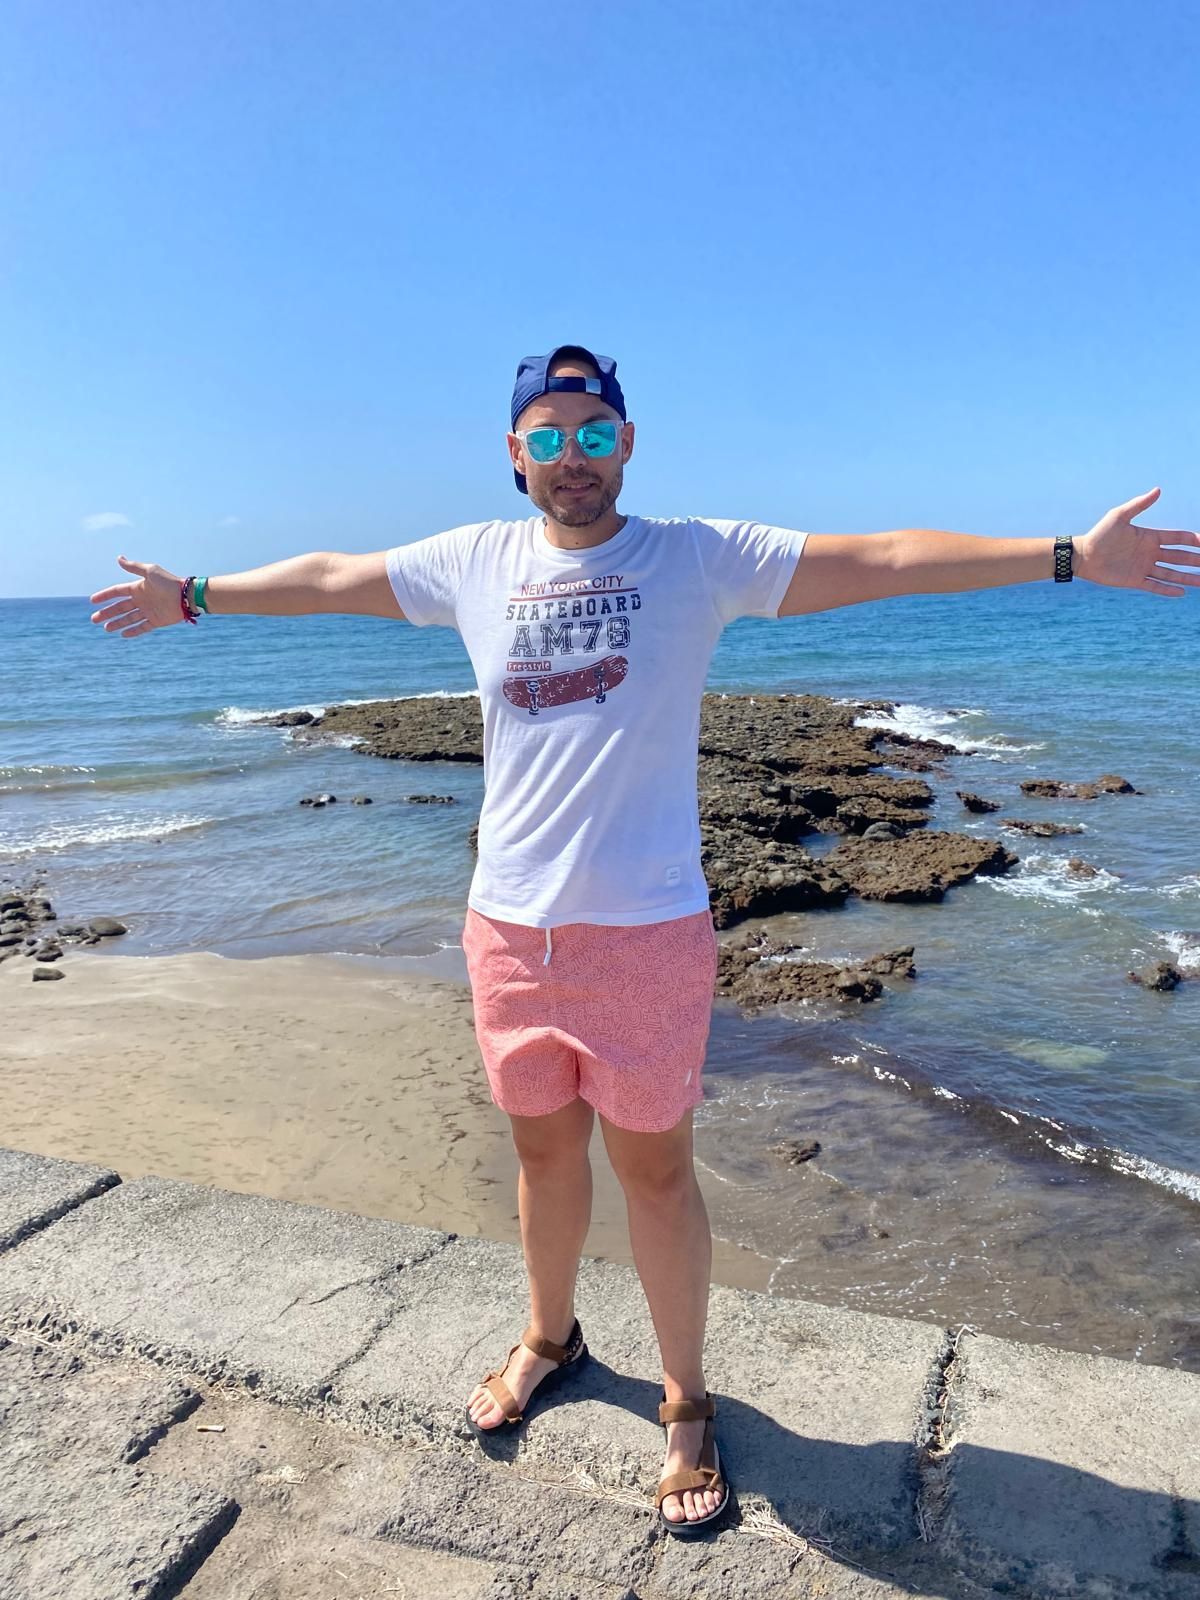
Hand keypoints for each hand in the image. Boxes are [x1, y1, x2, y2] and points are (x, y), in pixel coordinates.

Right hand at [89, 556, 186, 636]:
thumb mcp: (150, 572)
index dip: (105, 595)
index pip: (117, 592)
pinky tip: (123, 634)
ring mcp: (148, 611)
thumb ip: (134, 567)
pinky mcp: (156, 621)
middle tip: (94, 620)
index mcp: (138, 588)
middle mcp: (142, 600)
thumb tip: (119, 558)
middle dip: (107, 613)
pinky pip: (142, 627)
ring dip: (117, 623)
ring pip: (129, 619)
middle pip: (120, 607)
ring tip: (106, 628)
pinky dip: (133, 631)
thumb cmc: (169, 582)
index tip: (92, 600)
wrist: (187, 596)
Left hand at [1076, 488, 1198, 596]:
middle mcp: (1150, 553)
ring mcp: (1143, 567)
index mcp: (1149, 537)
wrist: (1082, 556)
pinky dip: (1168, 589)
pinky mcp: (1134, 580)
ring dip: (1187, 577)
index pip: (1177, 538)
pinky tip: (1182, 592)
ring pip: (1171, 573)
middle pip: (1179, 557)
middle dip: (1195, 560)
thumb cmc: (1099, 534)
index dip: (1192, 540)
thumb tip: (1158, 490)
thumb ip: (1139, 504)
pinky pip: (1155, 586)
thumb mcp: (1119, 516)